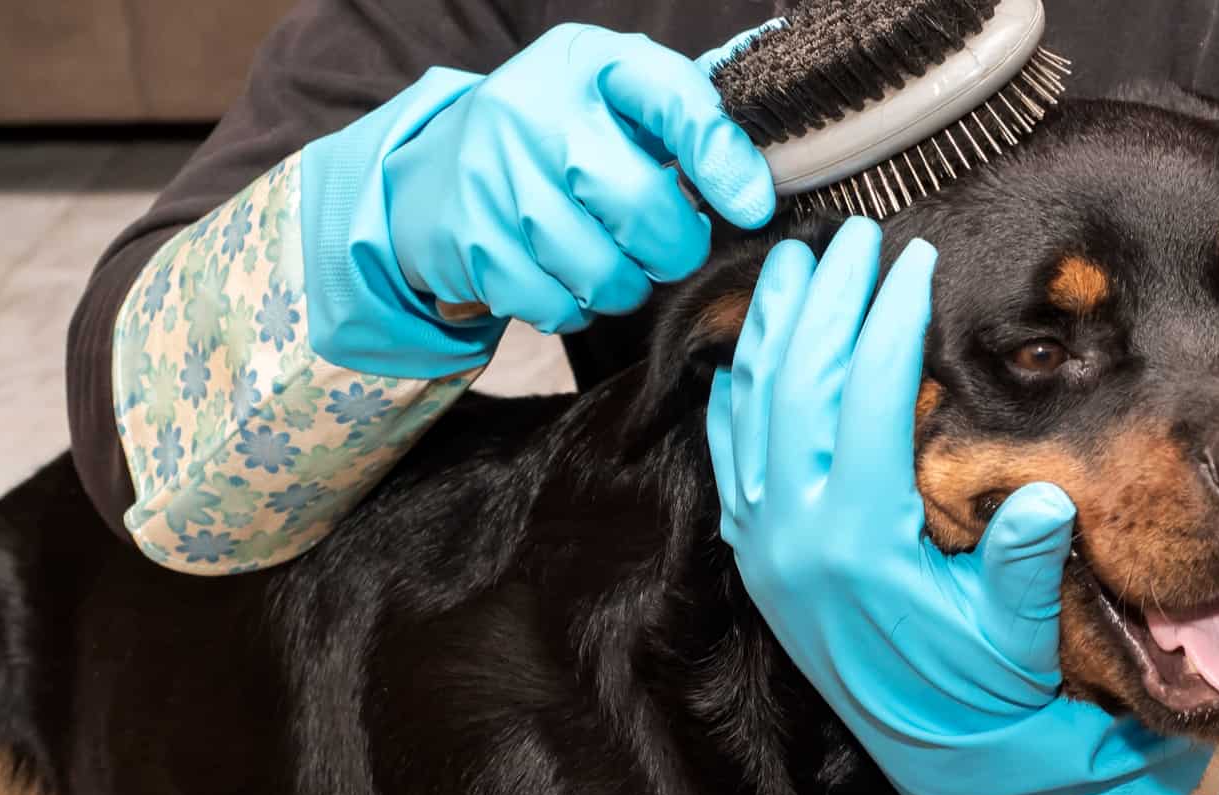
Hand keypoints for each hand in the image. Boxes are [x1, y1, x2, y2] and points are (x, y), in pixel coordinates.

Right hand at [301, 24, 774, 377]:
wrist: (436, 170)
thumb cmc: (560, 137)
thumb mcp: (615, 99)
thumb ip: (687, 115)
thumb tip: (782, 142)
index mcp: (589, 64)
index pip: (673, 100)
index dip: (723, 160)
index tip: (753, 207)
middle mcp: (535, 111)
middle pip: (642, 209)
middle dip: (673, 248)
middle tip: (667, 247)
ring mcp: (494, 177)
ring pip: (602, 273)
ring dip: (622, 285)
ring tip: (608, 259)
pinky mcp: (470, 242)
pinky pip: (554, 306)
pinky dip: (570, 308)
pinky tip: (560, 275)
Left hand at [706, 218, 1209, 794]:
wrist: (942, 760)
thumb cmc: (986, 694)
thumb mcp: (1016, 637)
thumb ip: (1021, 568)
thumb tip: (1044, 496)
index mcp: (857, 544)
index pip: (866, 400)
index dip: (889, 321)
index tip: (913, 263)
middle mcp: (792, 538)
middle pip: (795, 386)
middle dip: (822, 302)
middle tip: (850, 239)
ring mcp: (762, 546)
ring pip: (747, 412)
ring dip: (771, 332)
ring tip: (793, 265)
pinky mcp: (753, 556)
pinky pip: (729, 456)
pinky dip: (737, 393)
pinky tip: (755, 351)